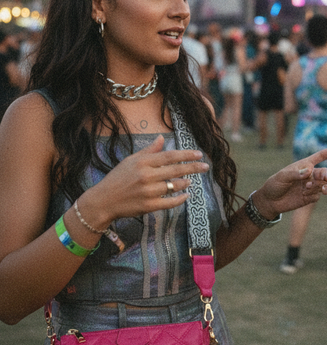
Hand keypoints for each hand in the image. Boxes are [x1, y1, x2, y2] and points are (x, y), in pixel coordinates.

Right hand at [77, 135, 209, 226]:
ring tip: (190, 180)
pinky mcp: (148, 206)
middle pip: (176, 170)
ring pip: (174, 186)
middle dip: (193, 167)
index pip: (170, 156)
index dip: (186, 155)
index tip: (199, 154)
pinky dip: (180, 199)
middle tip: (206, 166)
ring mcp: (148, 192)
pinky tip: (186, 195)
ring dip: (185, 183)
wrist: (103, 200)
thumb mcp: (131, 160)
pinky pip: (170, 202)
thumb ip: (149, 150)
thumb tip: (162, 138)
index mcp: (143, 162)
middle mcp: (146, 176)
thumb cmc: (117, 178)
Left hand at [251, 144, 326, 218]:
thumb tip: (309, 171)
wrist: (270, 201)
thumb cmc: (275, 184)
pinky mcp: (309, 197)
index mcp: (304, 165)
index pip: (321, 156)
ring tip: (318, 188)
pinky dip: (313, 195)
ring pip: (323, 185)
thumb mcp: (282, 177)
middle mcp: (309, 175)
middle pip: (324, 173)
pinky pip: (317, 196)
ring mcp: (310, 186)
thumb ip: (295, 174)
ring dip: (321, 186)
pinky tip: (305, 195)